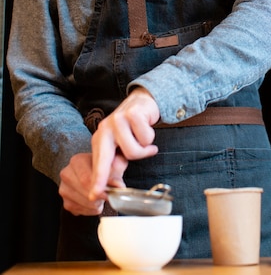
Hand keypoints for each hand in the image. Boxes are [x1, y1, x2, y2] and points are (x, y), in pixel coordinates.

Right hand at [59, 151, 126, 215]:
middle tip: (109, 194)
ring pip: (85, 203)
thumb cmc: (105, 167)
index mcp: (77, 161)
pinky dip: (92, 210)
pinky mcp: (66, 203)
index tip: (110, 193)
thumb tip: (119, 186)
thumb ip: (117, 173)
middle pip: (85, 192)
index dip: (100, 188)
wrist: (97, 173)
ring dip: (98, 203)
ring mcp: (64, 189)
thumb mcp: (115, 164)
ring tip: (102, 195)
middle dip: (100, 196)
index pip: (86, 179)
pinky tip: (96, 201)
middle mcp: (66, 174)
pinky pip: (82, 211)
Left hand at [89, 87, 159, 201]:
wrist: (142, 101)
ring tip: (144, 142)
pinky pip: (145, 138)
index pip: (97, 163)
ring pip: (132, 151)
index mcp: (100, 138)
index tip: (93, 195)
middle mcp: (105, 129)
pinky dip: (150, 139)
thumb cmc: (132, 127)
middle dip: (109, 174)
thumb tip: (116, 187)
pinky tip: (147, 128)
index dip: (96, 180)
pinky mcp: (132, 114)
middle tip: (117, 189)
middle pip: (107, 159)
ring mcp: (118, 120)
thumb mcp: (120, 145)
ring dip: (144, 150)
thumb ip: (116, 162)